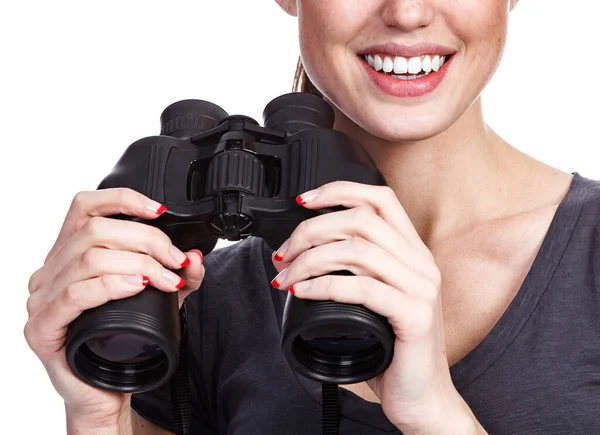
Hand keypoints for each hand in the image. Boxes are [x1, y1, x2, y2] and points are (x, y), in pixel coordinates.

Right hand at [24, 188, 204, 424]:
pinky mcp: (42, 328)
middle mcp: (51, 270)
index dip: (123, 199)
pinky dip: (111, 285)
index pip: (86, 206)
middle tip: (176, 261)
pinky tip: (137, 286)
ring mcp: (41, 298)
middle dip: (147, 240)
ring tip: (166, 280)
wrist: (104, 390)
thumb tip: (195, 257)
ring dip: (138, 263)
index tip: (160, 211)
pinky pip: (74, 294)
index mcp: (70, 253)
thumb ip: (178, 276)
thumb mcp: (159, 298)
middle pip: (96, 230)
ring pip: (89, 258)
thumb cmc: (123, 340)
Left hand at [270, 181, 469, 430]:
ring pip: (357, 251)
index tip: (304, 200)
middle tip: (285, 253)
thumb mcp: (374, 299)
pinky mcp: (415, 316)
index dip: (339, 191)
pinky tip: (302, 293)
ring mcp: (422, 289)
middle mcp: (422, 264)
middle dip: (312, 230)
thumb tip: (302, 252)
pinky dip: (323, 286)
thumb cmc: (392, 349)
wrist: (422, 397)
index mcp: (413, 253)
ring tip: (286, 277)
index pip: (380, 199)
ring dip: (310, 260)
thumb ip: (353, 270)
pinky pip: (361, 288)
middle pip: (361, 220)